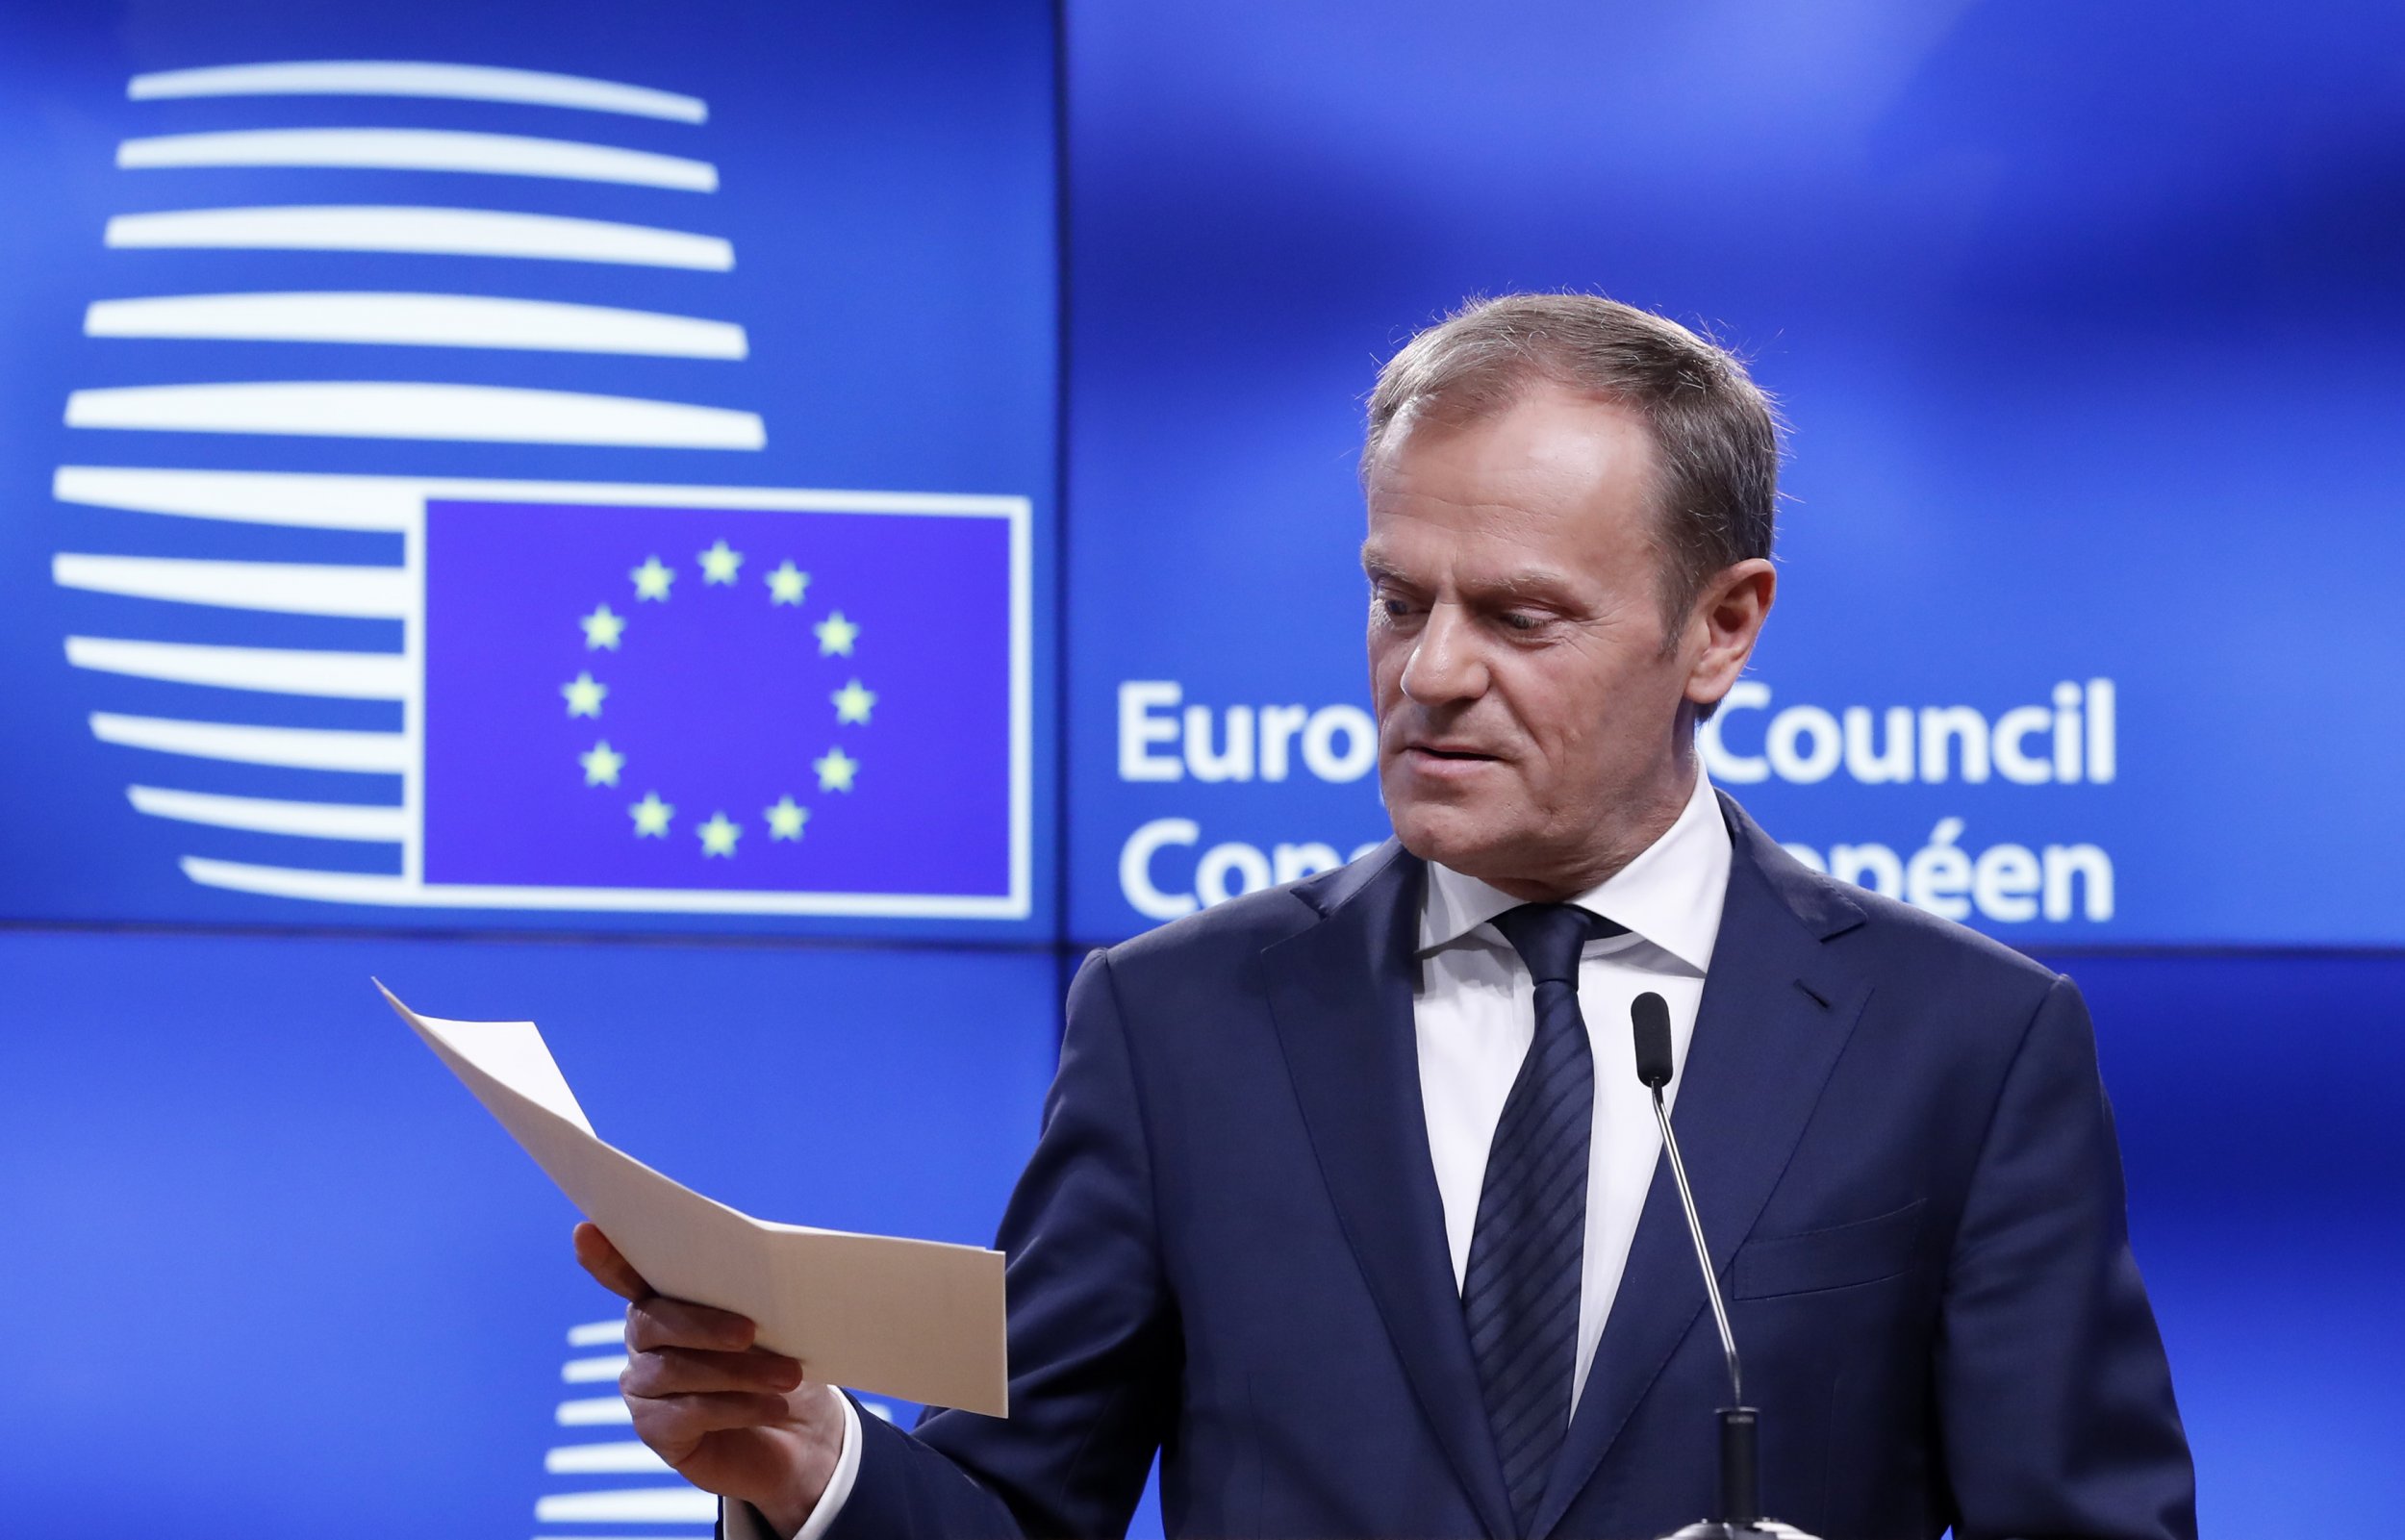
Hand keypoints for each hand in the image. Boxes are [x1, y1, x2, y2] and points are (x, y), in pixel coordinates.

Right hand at [573, 1222, 845, 1537]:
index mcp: (667, 1299)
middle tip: (750, 1331)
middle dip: (704, 1325)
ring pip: (675, 1370)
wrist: (802, 1433)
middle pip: (653, 1323)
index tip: (586, 1231)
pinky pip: (687, 1414)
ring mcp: (644, 1387)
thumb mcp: (783, 1323)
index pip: (628, 1273)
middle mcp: (644, 1340)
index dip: (605, 1256)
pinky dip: (736, 1407)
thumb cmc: (785, 1361)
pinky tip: (773, 1406)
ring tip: (788, 1376)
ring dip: (737, 1372)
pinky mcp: (656, 1430)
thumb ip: (760, 1295)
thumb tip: (771, 1271)